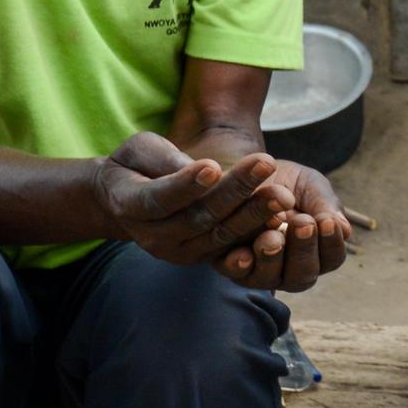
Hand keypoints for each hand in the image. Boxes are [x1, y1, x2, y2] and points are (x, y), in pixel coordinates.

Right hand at [93, 133, 285, 263]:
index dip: (186, 184)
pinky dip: (255, 232)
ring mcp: (176, 252)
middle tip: (267, 164)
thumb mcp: (139, 151)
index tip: (214, 165)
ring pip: (218, 235)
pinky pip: (229, 247)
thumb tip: (201, 169)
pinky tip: (280, 214)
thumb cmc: (134, 165)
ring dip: (254, 214)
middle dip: (235, 191)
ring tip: (282, 193)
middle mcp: (152, 236)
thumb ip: (164, 159)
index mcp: (129, 205)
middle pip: (197, 217)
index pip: (159, 198)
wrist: (124, 200)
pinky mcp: (199, 256)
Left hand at [212, 159, 352, 291]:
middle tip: (303, 224)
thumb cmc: (288, 182)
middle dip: (304, 250)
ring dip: (273, 258)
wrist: (245, 171)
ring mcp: (260, 271)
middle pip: (303, 275)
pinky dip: (240, 263)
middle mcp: (290, 269)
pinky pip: (236, 271)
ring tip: (274, 235)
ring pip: (270, 278)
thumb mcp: (310, 186)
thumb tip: (345, 229)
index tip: (327, 221)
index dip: (331, 243)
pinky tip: (244, 252)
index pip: (331, 258)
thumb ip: (325, 205)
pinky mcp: (230, 265)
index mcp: (317, 252)